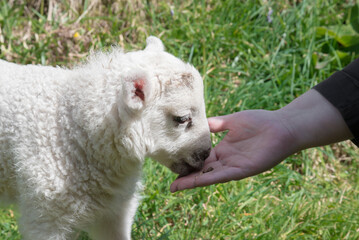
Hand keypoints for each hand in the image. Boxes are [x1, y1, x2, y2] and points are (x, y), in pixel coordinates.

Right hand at [170, 110, 297, 191]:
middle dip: (188, 178)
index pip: (202, 159)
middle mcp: (227, 160)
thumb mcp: (232, 120)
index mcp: (224, 149)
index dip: (189, 164)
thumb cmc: (260, 121)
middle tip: (171, 185)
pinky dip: (208, 179)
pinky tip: (195, 181)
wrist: (282, 126)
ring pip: (209, 176)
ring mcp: (234, 166)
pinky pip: (222, 175)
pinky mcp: (243, 170)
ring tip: (177, 187)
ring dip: (193, 182)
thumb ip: (216, 123)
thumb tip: (199, 122)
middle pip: (203, 171)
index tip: (174, 166)